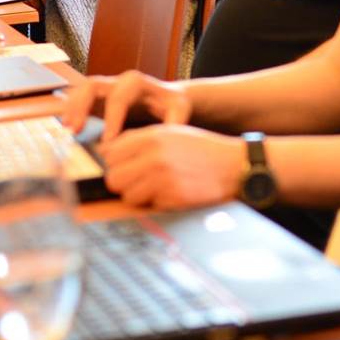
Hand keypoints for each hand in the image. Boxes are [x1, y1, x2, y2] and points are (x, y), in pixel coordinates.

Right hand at [61, 70, 192, 140]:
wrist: (168, 98)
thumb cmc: (173, 104)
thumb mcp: (180, 110)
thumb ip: (174, 122)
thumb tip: (164, 140)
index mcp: (138, 83)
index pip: (120, 96)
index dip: (112, 117)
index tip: (109, 140)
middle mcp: (118, 81)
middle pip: (94, 84)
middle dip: (83, 105)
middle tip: (77, 130)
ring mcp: (106, 88)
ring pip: (82, 89)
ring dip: (72, 107)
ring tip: (68, 129)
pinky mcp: (98, 98)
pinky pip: (79, 98)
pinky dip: (71, 110)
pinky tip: (68, 128)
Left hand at [99, 124, 244, 209]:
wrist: (233, 164)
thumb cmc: (200, 149)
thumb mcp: (169, 133)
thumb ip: (139, 141)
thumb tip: (105, 155)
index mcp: (151, 136)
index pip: (110, 153)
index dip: (113, 163)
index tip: (121, 167)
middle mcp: (154, 156)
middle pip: (113, 178)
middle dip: (122, 183)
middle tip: (136, 182)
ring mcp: (163, 178)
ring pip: (128, 196)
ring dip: (138, 196)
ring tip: (157, 188)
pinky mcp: (173, 197)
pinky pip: (148, 206)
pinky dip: (156, 203)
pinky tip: (171, 193)